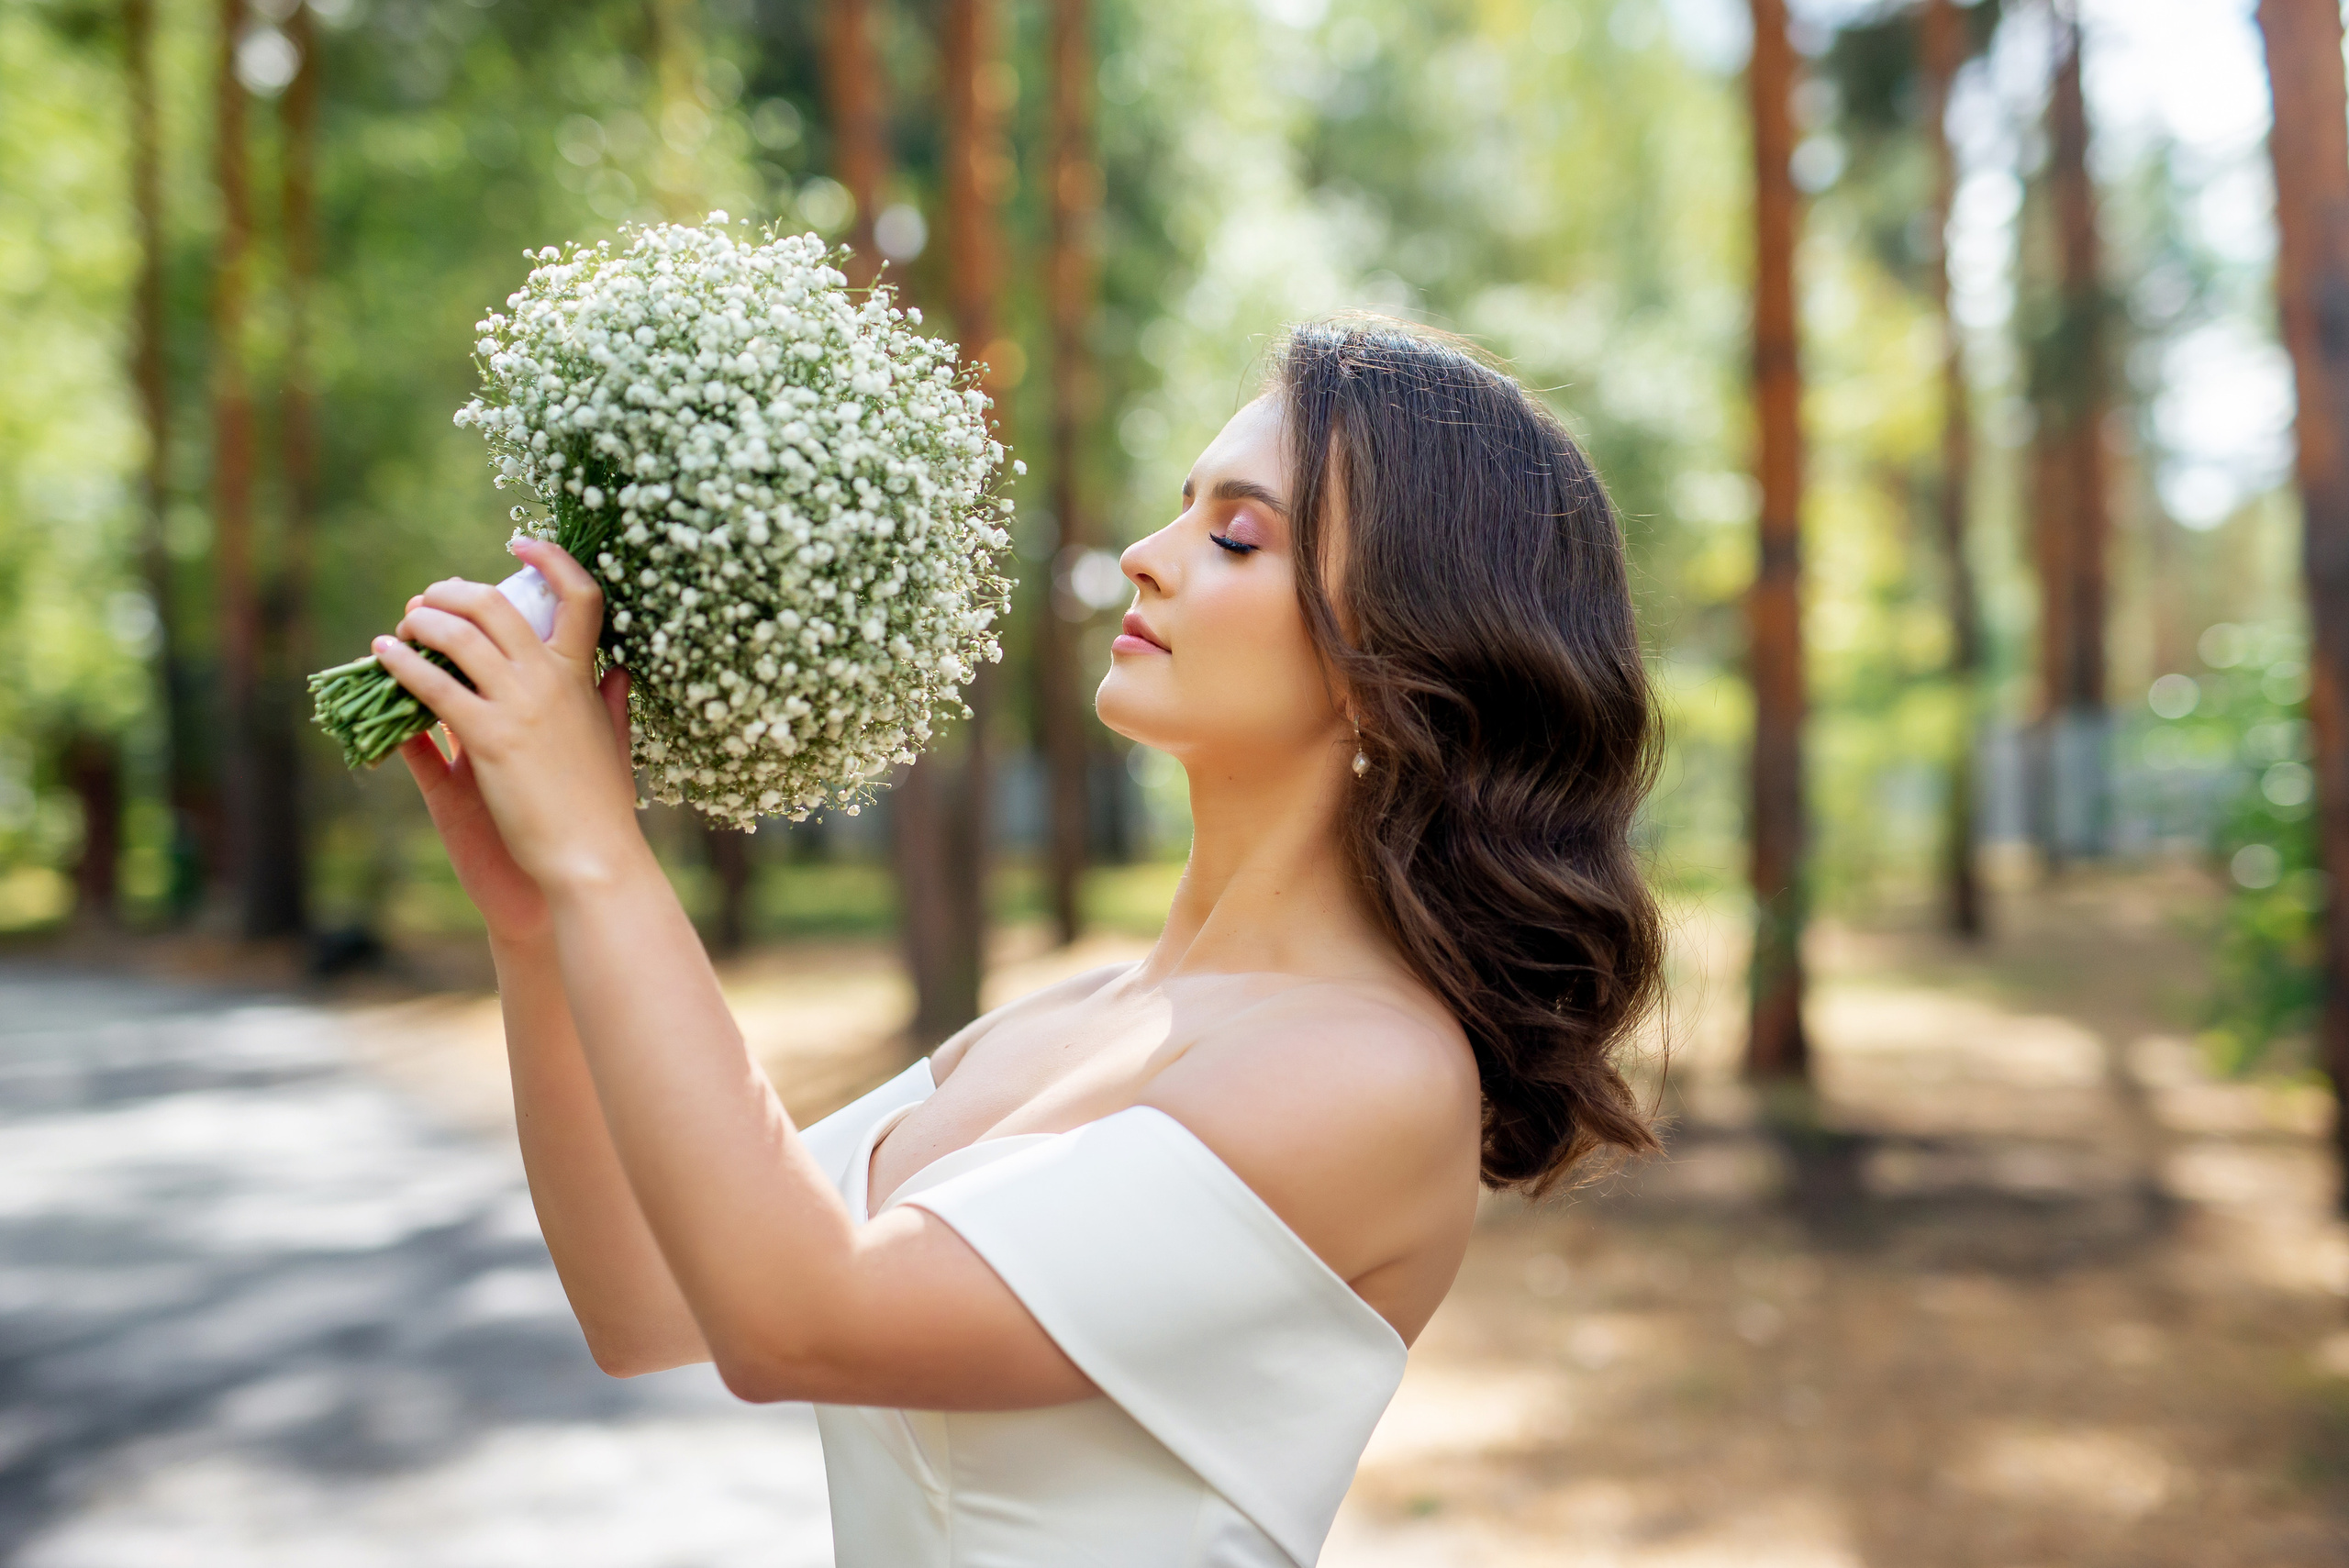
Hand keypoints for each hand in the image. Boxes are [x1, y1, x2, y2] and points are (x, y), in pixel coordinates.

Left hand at [376, 541, 646, 899]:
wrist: (592, 856)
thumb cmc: (604, 807)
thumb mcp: (615, 742)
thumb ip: (611, 702)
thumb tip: (619, 673)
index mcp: (584, 677)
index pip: (580, 596)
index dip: (551, 559)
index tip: (520, 545)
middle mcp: (552, 679)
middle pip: (496, 604)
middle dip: (453, 591)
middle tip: (429, 599)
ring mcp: (520, 706)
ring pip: (458, 635)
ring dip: (420, 620)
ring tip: (401, 625)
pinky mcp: (488, 738)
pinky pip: (434, 686)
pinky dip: (402, 665)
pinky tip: (382, 658)